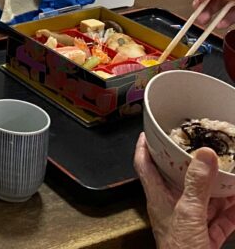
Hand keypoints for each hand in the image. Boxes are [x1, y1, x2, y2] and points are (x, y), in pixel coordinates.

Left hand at [133, 133, 234, 248]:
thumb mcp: (188, 212)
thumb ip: (196, 184)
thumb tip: (203, 155)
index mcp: (159, 199)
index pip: (145, 166)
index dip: (144, 148)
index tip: (149, 132)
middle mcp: (173, 209)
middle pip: (180, 181)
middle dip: (193, 167)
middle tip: (205, 150)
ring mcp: (191, 224)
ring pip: (205, 200)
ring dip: (218, 189)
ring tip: (230, 172)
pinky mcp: (207, 239)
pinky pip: (221, 220)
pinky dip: (231, 211)